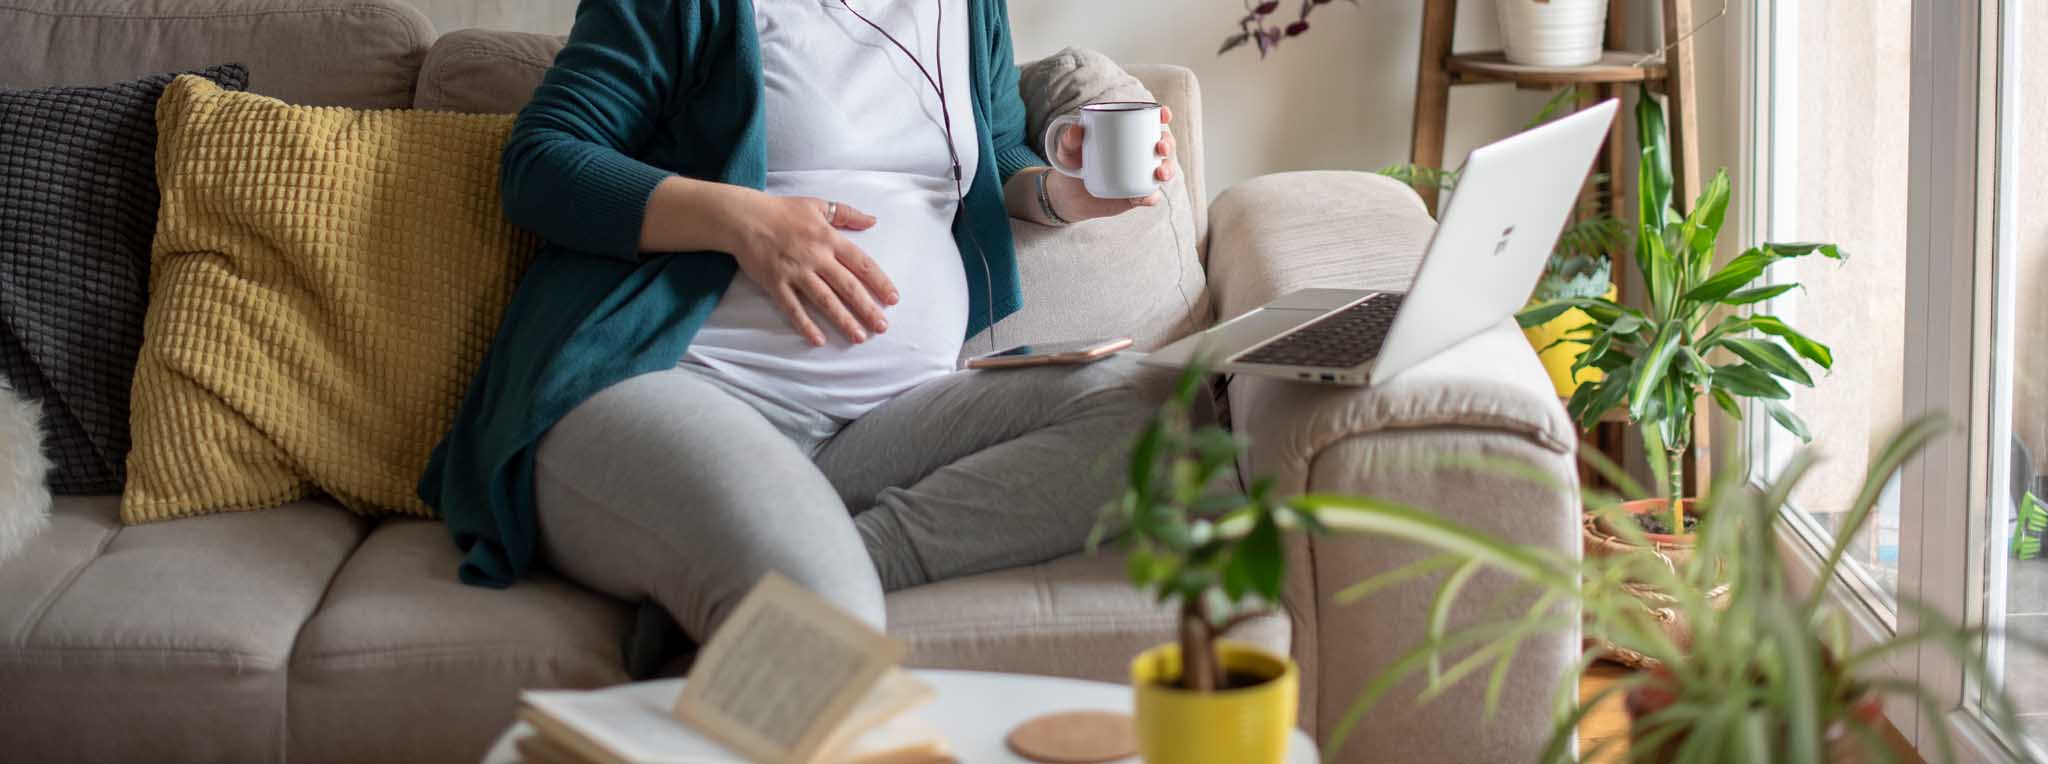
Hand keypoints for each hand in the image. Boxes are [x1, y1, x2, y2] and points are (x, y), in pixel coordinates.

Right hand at [722, 194, 897, 346]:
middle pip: (848, 286)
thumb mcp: (818, 205)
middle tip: (882, 327)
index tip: (893, 299)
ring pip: (825, 300)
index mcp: (829, 238)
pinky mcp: (776, 283)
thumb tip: (873, 221)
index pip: (862, 263)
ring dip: (843, 320)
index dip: (879, 282)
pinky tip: (818, 340)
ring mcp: (796, 272)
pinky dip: (805, 324)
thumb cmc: (782, 210)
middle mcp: (816, 257)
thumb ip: (847, 214)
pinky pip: (793, 308)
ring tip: (858, 337)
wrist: (744, 217)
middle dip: (867, 308)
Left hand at [1048, 105, 1177, 219]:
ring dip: (1168, 170)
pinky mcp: (1136, 195)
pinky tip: (1148, 196)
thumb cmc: (1071, 164)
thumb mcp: (1067, 150)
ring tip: (1160, 173)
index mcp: (1127, 133)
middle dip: (1168, 143)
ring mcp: (1140, 174)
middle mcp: (1139, 152)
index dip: (1163, 116)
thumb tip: (1075, 130)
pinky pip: (1149, 196)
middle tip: (1160, 147)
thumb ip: (1068, 139)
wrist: (1067, 195)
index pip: (1150, 121)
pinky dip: (1151, 196)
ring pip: (1163, 170)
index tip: (1164, 115)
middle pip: (1163, 144)